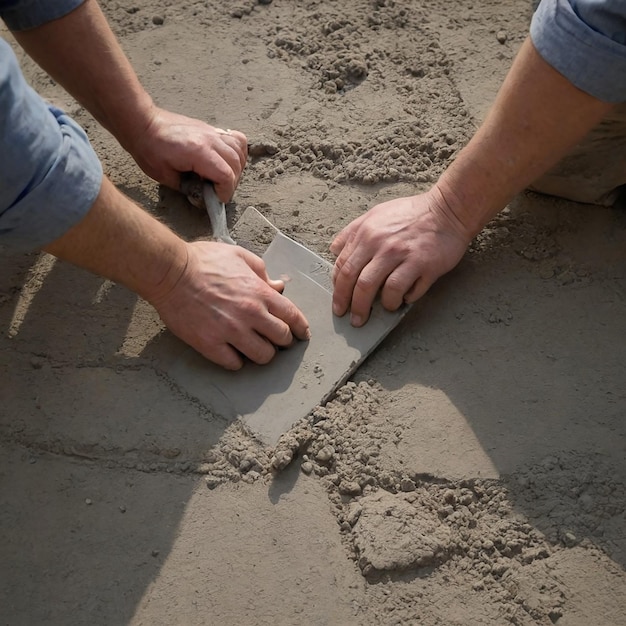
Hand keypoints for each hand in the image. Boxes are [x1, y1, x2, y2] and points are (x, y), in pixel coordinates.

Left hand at [127, 107, 247, 201]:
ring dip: (237, 168)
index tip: (217, 199)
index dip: (225, 192)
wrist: (144, 124)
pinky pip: (236, 139)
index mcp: (198, 151)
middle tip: (218, 191)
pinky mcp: (212, 130)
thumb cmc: (150, 149)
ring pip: (240, 151)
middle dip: (231, 183)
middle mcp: (209, 139)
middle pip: (236, 165)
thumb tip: (205, 197)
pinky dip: (238, 152)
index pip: (226, 176)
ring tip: (223, 177)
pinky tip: (228, 160)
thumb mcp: (165, 177)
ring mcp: (212, 132)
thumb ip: (189, 188)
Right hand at [151, 241, 310, 369]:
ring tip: (255, 348)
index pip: (292, 316)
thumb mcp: (239, 256)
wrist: (169, 272)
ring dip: (262, 353)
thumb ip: (262, 271)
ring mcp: (230, 331)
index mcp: (259, 292)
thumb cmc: (203, 261)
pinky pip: (234, 364)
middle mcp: (250, 314)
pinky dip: (236, 361)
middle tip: (275, 340)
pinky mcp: (210, 344)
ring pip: (262, 356)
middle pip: (282, 339)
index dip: (301, 328)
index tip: (302, 334)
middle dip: (283, 341)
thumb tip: (278, 286)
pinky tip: (232, 353)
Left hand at [330, 188, 471, 325]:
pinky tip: (400, 301)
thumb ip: (353, 231)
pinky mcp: (421, 265)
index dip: (338, 288)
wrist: (448, 209)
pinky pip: (401, 290)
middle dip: (349, 304)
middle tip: (352, 318)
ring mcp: (401, 254)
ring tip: (374, 315)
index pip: (343, 266)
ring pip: (373, 288)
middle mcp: (380, 244)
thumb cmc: (414, 214)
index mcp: (366, 233)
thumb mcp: (376, 214)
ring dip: (370, 307)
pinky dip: (397, 300)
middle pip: (355, 280)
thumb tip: (335, 250)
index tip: (340, 302)